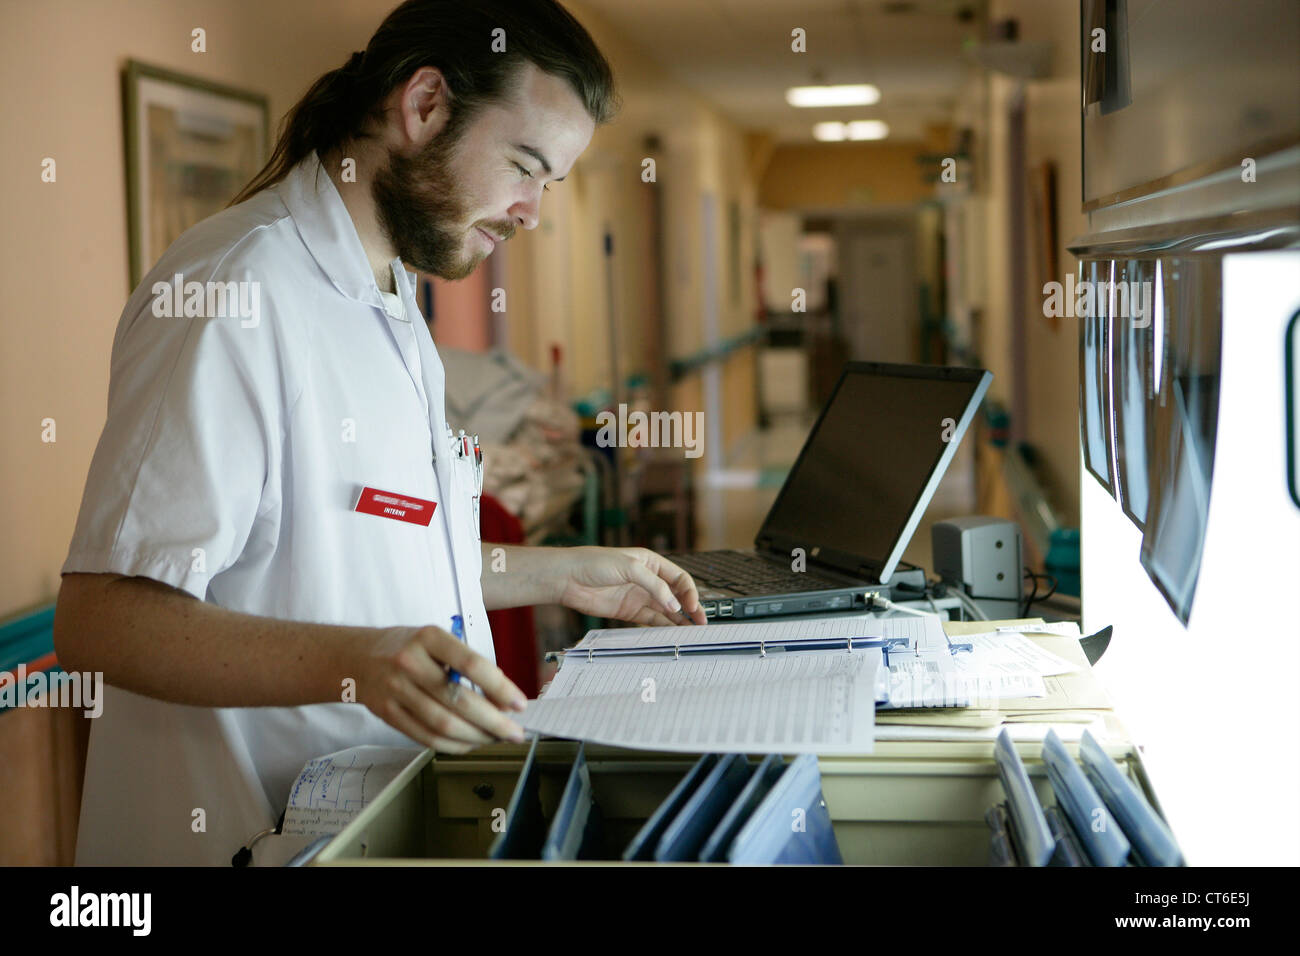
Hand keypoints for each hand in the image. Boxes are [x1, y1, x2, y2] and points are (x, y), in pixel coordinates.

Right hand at [355, 625, 527, 751]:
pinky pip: (426, 738)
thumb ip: (466, 663)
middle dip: (494, 721)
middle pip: (458, 700)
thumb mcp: (437, 641)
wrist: (359, 658)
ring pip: (443, 724)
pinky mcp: (388, 714)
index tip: (519, 703)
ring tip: (496, 738)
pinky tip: (471, 743)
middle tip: (515, 730)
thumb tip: (502, 698)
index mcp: (429, 637)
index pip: (471, 664)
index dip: (499, 687)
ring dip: (476, 736)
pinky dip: (454, 745)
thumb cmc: (409, 648)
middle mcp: (410, 662)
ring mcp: (396, 690)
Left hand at [556, 546, 706, 625]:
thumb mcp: (629, 568)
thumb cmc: (594, 563)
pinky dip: (662, 627)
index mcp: (651, 563)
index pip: (679, 578)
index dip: (689, 592)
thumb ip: (654, 586)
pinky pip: (651, 621)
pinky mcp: (629, 612)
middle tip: (701, 623)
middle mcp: (648, 580)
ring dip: (679, 621)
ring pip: (666, 611)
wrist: (567, 578)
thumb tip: (675, 605)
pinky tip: (671, 634)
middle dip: (690, 609)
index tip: (693, 606)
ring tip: (691, 633)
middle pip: (676, 596)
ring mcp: (639, 597)